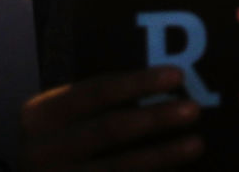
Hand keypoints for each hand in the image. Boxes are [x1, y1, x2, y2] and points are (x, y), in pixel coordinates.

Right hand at [20, 67, 202, 170]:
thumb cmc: (59, 138)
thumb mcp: (63, 116)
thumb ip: (99, 102)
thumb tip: (164, 82)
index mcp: (42, 115)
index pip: (96, 91)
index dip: (138, 83)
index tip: (177, 75)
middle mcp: (43, 150)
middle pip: (109, 129)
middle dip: (154, 118)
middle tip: (193, 109)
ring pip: (117, 168)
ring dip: (161, 156)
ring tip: (197, 144)